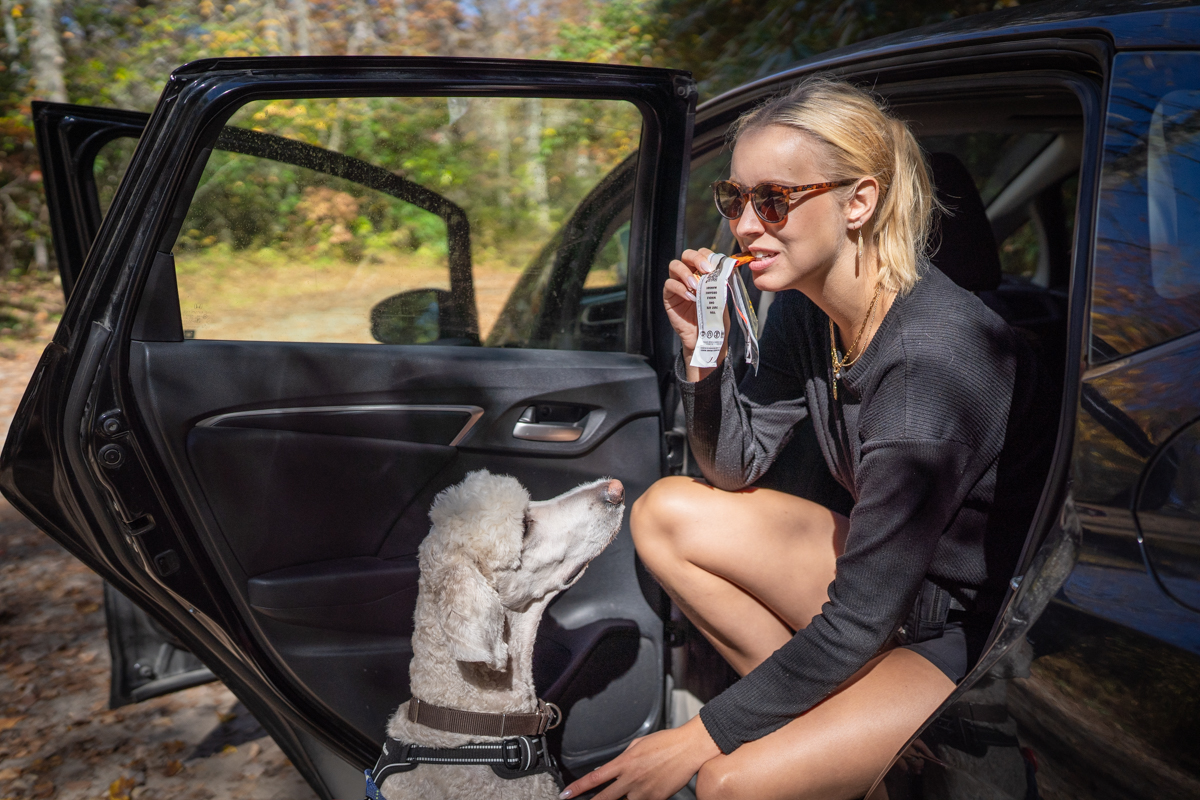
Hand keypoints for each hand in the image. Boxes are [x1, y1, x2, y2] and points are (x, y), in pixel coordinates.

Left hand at [559, 715, 720, 799]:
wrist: (688, 748)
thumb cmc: (666, 742)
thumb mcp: (638, 745)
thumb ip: (623, 758)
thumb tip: (612, 768)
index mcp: (624, 762)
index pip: (594, 778)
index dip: (577, 788)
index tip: (566, 794)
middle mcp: (631, 779)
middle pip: (603, 798)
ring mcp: (643, 792)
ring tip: (611, 797)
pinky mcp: (656, 799)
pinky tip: (638, 794)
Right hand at [664, 248, 728, 381]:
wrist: (707, 337)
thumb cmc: (715, 317)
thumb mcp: (722, 297)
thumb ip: (721, 282)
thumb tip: (726, 267)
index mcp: (702, 271)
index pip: (702, 253)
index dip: (707, 255)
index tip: (715, 266)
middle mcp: (689, 274)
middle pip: (686, 254)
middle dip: (696, 259)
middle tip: (706, 270)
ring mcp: (677, 284)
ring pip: (674, 266)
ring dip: (686, 273)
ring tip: (696, 286)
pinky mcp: (669, 296)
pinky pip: (669, 285)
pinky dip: (680, 288)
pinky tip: (690, 297)